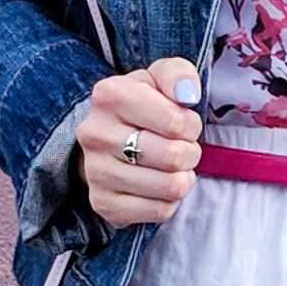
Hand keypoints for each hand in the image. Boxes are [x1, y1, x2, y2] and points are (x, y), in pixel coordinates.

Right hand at [75, 56, 202, 227]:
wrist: (105, 139)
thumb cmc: (142, 105)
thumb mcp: (159, 77)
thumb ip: (179, 74)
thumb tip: (188, 95)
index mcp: (109, 95)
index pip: (176, 122)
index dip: (191, 125)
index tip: (183, 124)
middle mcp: (95, 133)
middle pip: (175, 156)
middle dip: (190, 153)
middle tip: (181, 148)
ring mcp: (96, 172)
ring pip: (171, 188)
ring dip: (183, 178)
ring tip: (171, 167)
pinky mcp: (103, 204)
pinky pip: (160, 211)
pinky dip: (169, 201)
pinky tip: (157, 186)